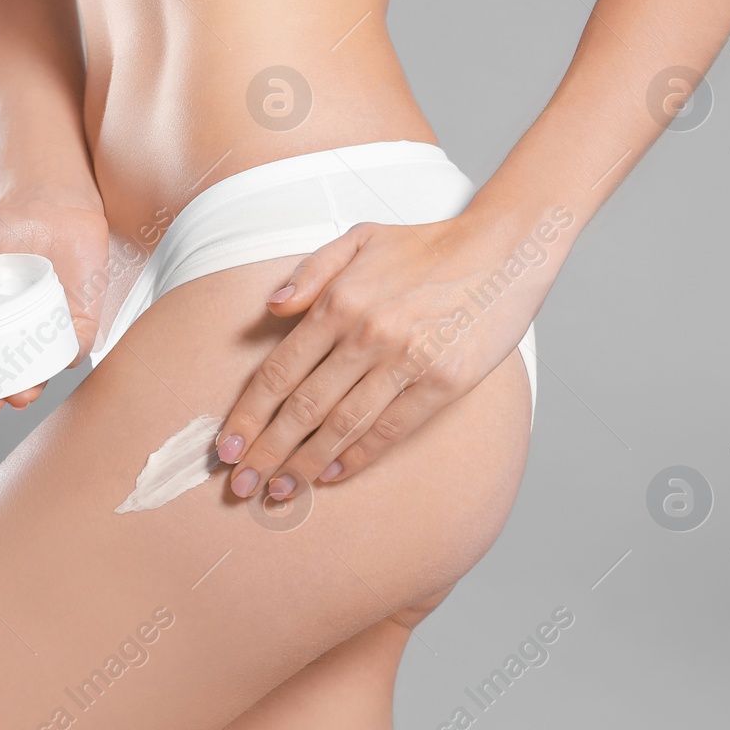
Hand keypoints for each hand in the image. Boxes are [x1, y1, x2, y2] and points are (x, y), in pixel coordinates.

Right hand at [0, 197, 109, 416]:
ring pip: (48, 368)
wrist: (47, 201)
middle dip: (9, 396)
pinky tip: (56, 358)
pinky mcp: (84, 315)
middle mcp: (26, 332)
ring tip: (23, 392)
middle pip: (21, 378)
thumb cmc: (4, 228)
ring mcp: (54, 326)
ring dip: (37, 385)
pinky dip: (68, 354)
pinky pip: (78, 343)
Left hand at [216, 210, 563, 497]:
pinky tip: (332, 475)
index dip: (247, 415)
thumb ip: (310, 272)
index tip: (225, 448)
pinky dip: (357, 457)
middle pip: (301, 407)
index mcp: (338, 303)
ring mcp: (405, 361)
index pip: (277, 372)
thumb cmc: (426, 246)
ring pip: (341, 426)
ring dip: (305, 464)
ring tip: (279, 490)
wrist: (504, 249)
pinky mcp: (442, 383)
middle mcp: (366, 335)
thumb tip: (271, 307)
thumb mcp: (359, 239)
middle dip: (265, 452)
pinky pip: (390, 430)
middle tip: (240, 486)